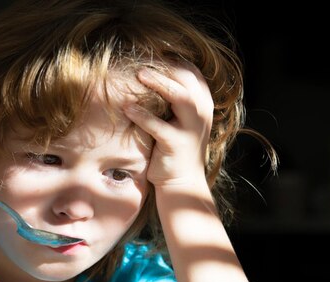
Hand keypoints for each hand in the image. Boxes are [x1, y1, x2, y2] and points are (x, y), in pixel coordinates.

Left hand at [124, 63, 213, 186]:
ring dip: (159, 83)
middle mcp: (201, 112)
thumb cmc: (173, 147)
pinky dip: (143, 115)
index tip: (151, 50)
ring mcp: (192, 128)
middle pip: (186, 79)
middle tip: (142, 60)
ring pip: (180, 97)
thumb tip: (146, 72)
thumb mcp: (177, 120)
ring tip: (138, 74)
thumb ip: (170, 98)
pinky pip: (159, 126)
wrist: (181, 182)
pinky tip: (127, 108)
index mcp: (202, 103)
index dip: (173, 58)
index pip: (191, 72)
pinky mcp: (177, 144)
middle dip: (164, 66)